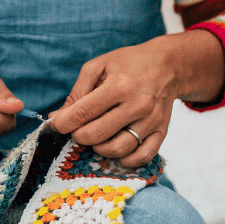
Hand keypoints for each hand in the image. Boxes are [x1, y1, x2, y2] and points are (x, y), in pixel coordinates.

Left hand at [48, 41, 178, 167]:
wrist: (168, 65)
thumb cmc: (128, 64)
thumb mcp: (98, 66)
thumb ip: (76, 92)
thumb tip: (57, 117)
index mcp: (119, 85)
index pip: (82, 113)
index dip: (62, 124)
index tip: (56, 125)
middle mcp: (137, 105)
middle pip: (96, 135)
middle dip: (78, 136)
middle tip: (78, 128)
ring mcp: (151, 120)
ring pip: (117, 149)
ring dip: (98, 148)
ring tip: (96, 136)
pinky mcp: (161, 131)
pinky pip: (142, 157)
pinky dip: (124, 160)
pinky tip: (114, 148)